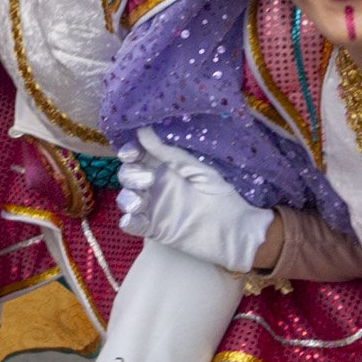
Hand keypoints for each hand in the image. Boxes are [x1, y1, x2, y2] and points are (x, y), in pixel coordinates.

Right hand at [114, 130, 274, 272]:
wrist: (235, 231)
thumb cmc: (221, 196)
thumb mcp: (198, 170)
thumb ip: (170, 154)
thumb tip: (143, 131)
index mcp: (166, 170)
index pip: (138, 157)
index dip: (129, 153)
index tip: (131, 153)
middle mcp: (156, 187)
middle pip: (128, 177)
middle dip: (131, 175)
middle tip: (148, 179)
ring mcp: (154, 209)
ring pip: (127, 199)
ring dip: (128, 197)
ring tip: (140, 202)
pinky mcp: (154, 230)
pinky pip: (133, 225)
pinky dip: (128, 221)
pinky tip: (132, 219)